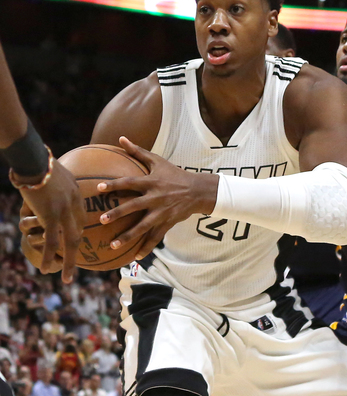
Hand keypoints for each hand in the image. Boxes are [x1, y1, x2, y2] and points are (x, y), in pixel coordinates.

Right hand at [17, 159, 84, 282]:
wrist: (34, 160)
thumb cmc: (39, 161)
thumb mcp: (55, 170)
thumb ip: (58, 181)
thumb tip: (53, 180)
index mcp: (76, 194)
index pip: (81, 219)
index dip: (78, 232)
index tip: (75, 242)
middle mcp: (74, 205)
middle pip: (79, 233)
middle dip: (78, 251)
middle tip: (76, 267)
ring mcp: (64, 212)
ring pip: (70, 242)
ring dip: (69, 262)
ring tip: (67, 278)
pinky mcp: (51, 217)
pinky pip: (53, 242)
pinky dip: (51, 257)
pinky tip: (47, 268)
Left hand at [97, 136, 217, 259]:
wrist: (198, 191)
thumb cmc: (175, 174)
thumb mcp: (158, 161)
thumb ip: (138, 152)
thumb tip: (120, 138)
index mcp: (151, 182)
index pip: (130, 183)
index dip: (115, 185)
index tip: (99, 188)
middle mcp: (155, 198)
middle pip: (134, 207)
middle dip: (118, 214)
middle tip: (102, 220)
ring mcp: (162, 212)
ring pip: (143, 226)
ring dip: (128, 236)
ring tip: (113, 244)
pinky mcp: (168, 223)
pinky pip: (156, 237)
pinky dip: (146, 247)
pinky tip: (135, 257)